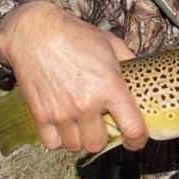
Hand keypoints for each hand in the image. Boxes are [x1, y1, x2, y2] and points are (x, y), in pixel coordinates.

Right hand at [0, 1, 147, 152]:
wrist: (35, 31)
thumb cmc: (76, 35)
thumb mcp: (112, 45)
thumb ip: (130, 65)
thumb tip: (143, 80)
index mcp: (110, 86)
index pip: (132, 128)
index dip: (138, 140)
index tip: (136, 140)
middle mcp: (86, 103)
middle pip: (99, 143)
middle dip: (103, 136)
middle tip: (101, 123)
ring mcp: (61, 111)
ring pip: (75, 146)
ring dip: (80, 138)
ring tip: (81, 122)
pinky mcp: (40, 114)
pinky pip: (52, 144)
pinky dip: (58, 139)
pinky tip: (63, 124)